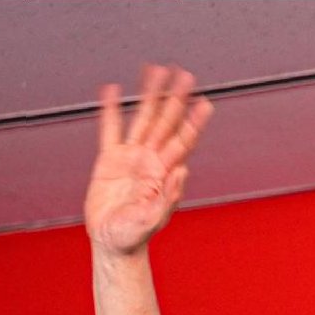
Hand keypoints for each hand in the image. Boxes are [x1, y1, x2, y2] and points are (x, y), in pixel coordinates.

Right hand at [85, 65, 212, 254]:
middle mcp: (151, 160)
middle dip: (174, 98)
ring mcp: (130, 158)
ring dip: (149, 95)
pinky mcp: (109, 160)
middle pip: (164, 122)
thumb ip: (168, 196)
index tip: (205, 102)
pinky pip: (110, 129)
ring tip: (154, 71)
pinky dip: (112, 109)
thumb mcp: (152, 219)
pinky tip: (114, 90)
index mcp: (164, 173)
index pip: (182, 141)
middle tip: (184, 74)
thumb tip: (182, 171)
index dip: (193, 121)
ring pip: (142, 119)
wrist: (112, 243)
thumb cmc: (134, 236)